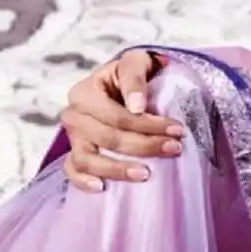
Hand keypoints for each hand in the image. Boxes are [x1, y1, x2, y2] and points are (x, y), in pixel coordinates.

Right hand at [58, 49, 183, 191]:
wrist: (121, 86)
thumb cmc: (131, 76)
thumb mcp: (136, 63)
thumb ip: (135, 77)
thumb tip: (137, 106)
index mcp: (85, 92)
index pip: (117, 115)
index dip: (148, 124)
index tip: (178, 130)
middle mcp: (74, 115)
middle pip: (107, 138)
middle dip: (144, 145)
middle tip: (173, 148)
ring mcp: (73, 137)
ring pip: (88, 159)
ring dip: (117, 169)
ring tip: (145, 174)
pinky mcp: (74, 154)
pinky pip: (72, 171)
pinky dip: (83, 181)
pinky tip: (102, 188)